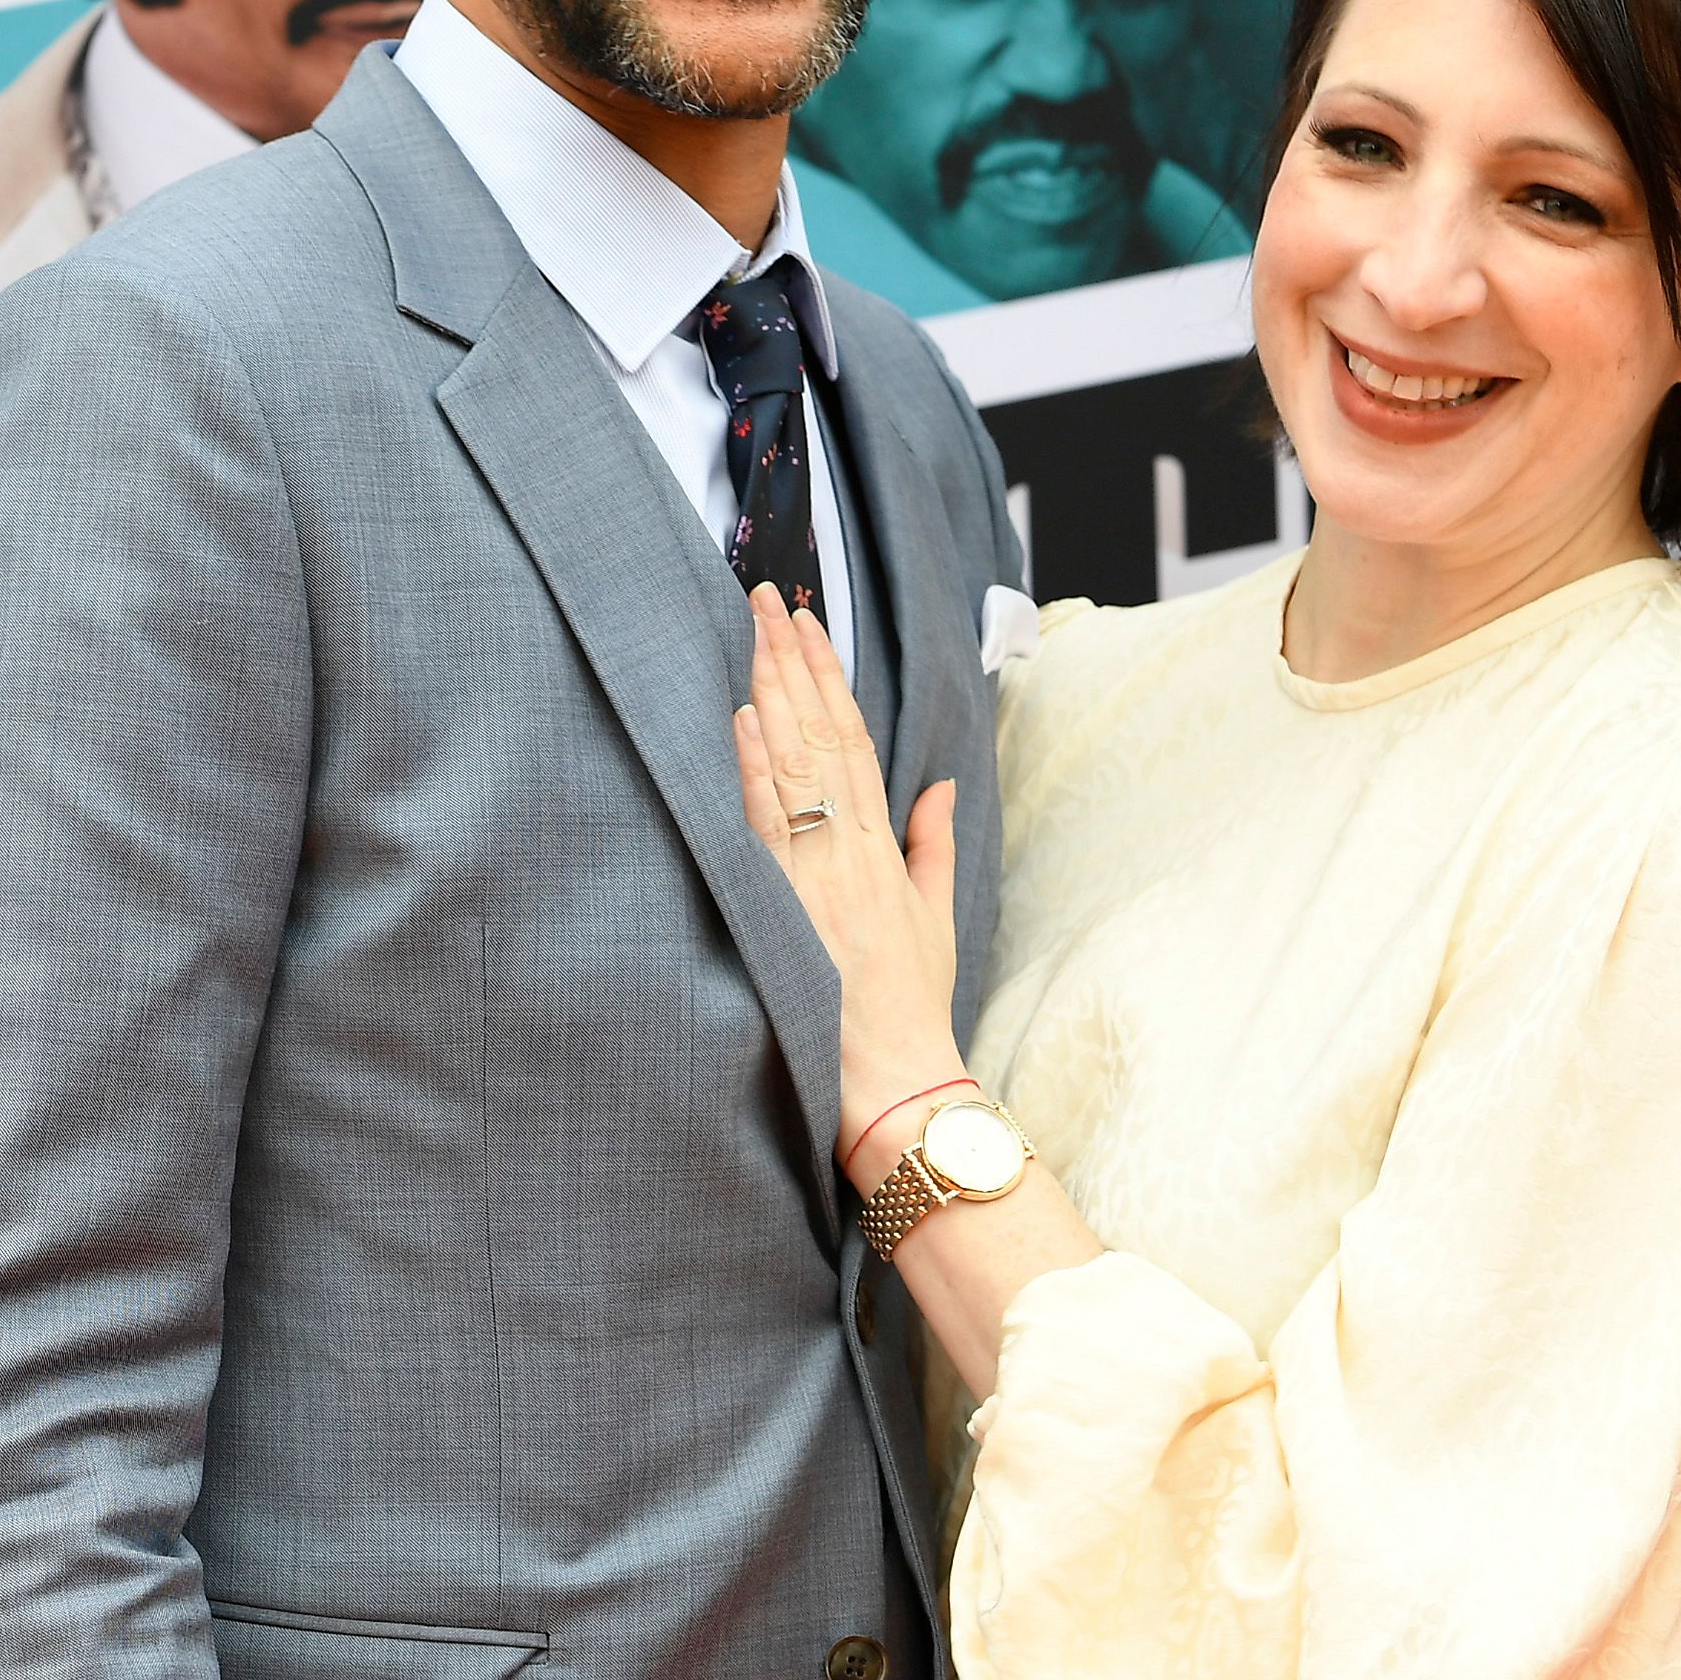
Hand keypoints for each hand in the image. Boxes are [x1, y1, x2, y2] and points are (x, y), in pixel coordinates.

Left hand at [731, 582, 968, 1174]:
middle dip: (793, 661)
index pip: (855, 738)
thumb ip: (934, 845)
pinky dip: (755, 770)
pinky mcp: (790, 906)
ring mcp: (820, 873)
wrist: (898, 1081)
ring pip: (795, 764)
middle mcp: (851, 847)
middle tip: (767, 598)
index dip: (830, 676)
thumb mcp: (935, 917)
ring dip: (771, 693)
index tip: (807, 623)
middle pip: (822, 734)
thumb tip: (942, 785)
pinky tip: (738, 721)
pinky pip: (769, 826)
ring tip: (751, 632)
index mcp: (882, 846)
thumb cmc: (911, 1008)